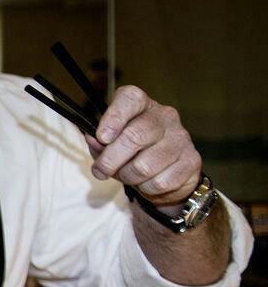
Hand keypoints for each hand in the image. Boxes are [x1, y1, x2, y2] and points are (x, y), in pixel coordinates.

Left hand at [89, 85, 202, 209]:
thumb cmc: (133, 153)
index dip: (114, 117)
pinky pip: (159, 182)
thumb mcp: (110, 144)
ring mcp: (181, 138)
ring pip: (144, 166)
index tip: (101, 137)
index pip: (130, 99)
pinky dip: (146, 188)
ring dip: (128, 177)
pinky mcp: (192, 161)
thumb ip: (99, 142)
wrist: (167, 174)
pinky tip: (147, 182)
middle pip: (134, 137)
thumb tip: (94, 140)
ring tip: (127, 176)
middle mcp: (165, 116)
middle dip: (110, 160)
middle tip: (101, 171)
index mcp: (143, 105)